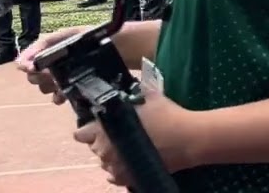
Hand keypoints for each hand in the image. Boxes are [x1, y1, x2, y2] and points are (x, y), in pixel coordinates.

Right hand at [16, 26, 90, 104]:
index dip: (28, 66)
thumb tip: (19, 63)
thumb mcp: (67, 36)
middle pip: (34, 76)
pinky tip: (62, 97)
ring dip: (50, 87)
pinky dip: (58, 97)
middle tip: (51, 75)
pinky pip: (58, 96)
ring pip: (45, 87)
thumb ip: (43, 45)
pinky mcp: (73, 87)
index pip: (28, 61)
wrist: (121, 48)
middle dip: (40, 77)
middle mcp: (52, 63)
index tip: (34, 69)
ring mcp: (63, 76)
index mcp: (49, 50)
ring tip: (59, 85)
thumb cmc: (92, 38)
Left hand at [73, 87, 198, 186]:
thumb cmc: (167, 116)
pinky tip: (129, 161)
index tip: (100, 125)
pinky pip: (114, 176)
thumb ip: (134, 95)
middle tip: (119, 133)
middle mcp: (105, 151)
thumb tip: (130, 89)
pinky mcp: (128, 178)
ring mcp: (116, 167)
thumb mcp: (150, 97)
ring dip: (112, 155)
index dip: (89, 129)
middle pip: (94, 147)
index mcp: (104, 130)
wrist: (187, 140)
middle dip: (103, 141)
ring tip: (128, 147)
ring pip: (104, 162)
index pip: (81, 134)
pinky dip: (119, 168)